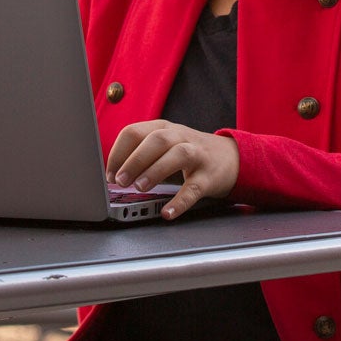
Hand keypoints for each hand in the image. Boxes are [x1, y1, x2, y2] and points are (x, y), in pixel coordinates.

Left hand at [106, 120, 239, 220]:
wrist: (232, 158)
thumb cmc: (189, 153)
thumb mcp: (166, 145)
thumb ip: (141, 154)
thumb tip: (112, 175)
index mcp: (163, 128)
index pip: (134, 132)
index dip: (118, 152)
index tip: (109, 173)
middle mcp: (180, 137)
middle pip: (156, 140)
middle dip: (134, 160)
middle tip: (120, 181)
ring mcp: (197, 155)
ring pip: (177, 155)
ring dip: (155, 170)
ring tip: (139, 188)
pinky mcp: (210, 176)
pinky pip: (194, 188)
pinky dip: (180, 201)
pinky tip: (167, 212)